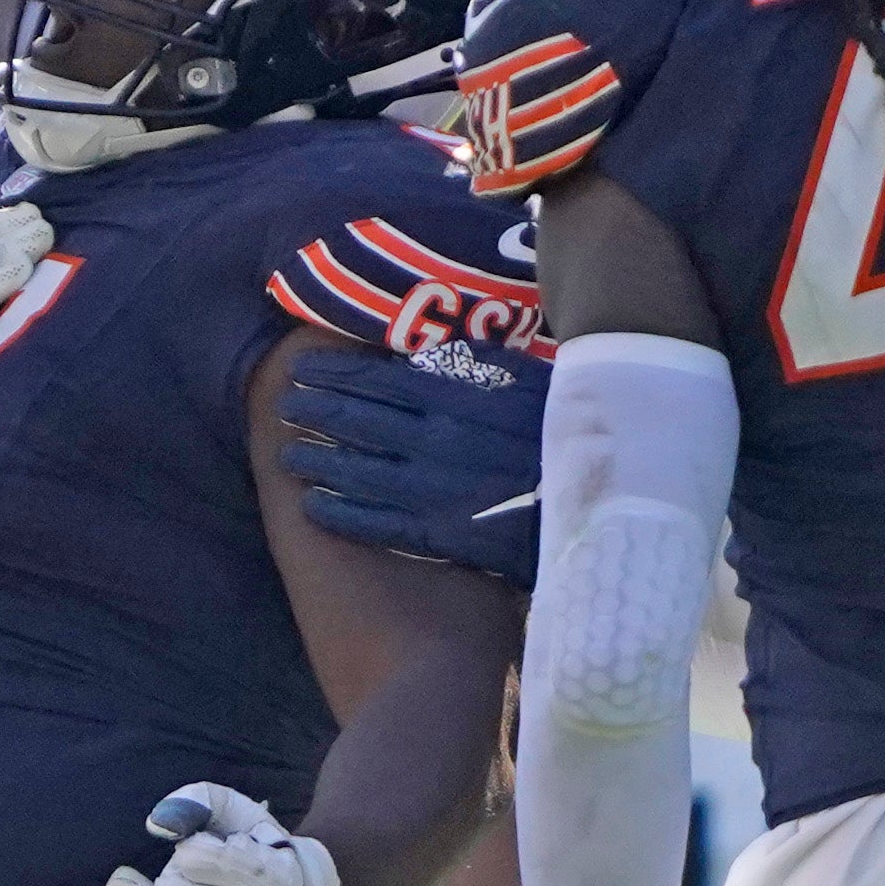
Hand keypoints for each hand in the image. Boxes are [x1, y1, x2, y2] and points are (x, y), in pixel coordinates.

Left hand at [276, 335, 546, 580]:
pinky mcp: (439, 532)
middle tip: (285, 405)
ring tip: (289, 453)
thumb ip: (469, 363)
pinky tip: (314, 506)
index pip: (375, 379)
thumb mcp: (522, 378)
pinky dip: (341, 513)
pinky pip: (376, 522)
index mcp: (453, 396)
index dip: (333, 373)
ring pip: (355, 471)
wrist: (599, 497)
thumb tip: (424, 353)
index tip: (303, 368)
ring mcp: (432, 488)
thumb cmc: (562, 430)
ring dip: (317, 460)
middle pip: (355, 421)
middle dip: (314, 410)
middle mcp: (433, 439)